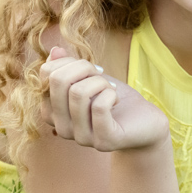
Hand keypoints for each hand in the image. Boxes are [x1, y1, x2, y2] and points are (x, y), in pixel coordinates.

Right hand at [40, 46, 169, 151]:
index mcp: (52, 111)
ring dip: (100, 82)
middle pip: (58, 81)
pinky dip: (110, 94)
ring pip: (78, 92)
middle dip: (84, 67)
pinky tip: (116, 99)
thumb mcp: (90, 78)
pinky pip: (99, 107)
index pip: (47, 74)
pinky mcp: (103, 141)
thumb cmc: (114, 97)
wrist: (144, 121)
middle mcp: (61, 127)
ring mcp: (81, 138)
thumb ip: (69, 66)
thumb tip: (55, 51)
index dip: (70, 62)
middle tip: (101, 76)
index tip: (88, 70)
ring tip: (110, 89)